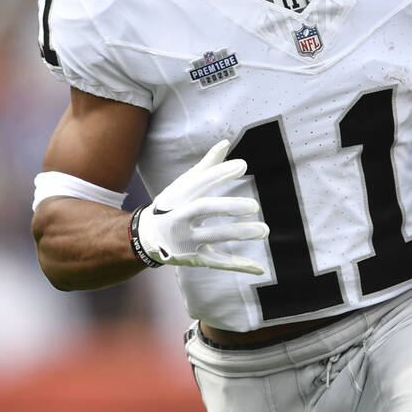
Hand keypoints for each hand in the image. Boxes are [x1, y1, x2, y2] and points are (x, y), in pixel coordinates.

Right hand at [133, 140, 269, 273]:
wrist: (146, 239)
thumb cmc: (171, 206)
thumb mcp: (183, 186)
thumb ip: (206, 166)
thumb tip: (226, 143)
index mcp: (177, 196)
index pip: (199, 182)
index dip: (220, 173)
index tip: (243, 165)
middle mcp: (179, 218)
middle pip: (203, 209)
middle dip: (228, 206)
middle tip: (254, 205)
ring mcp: (186, 240)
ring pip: (214, 237)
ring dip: (240, 233)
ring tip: (265, 230)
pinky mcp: (195, 259)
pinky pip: (219, 262)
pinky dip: (240, 265)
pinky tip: (260, 268)